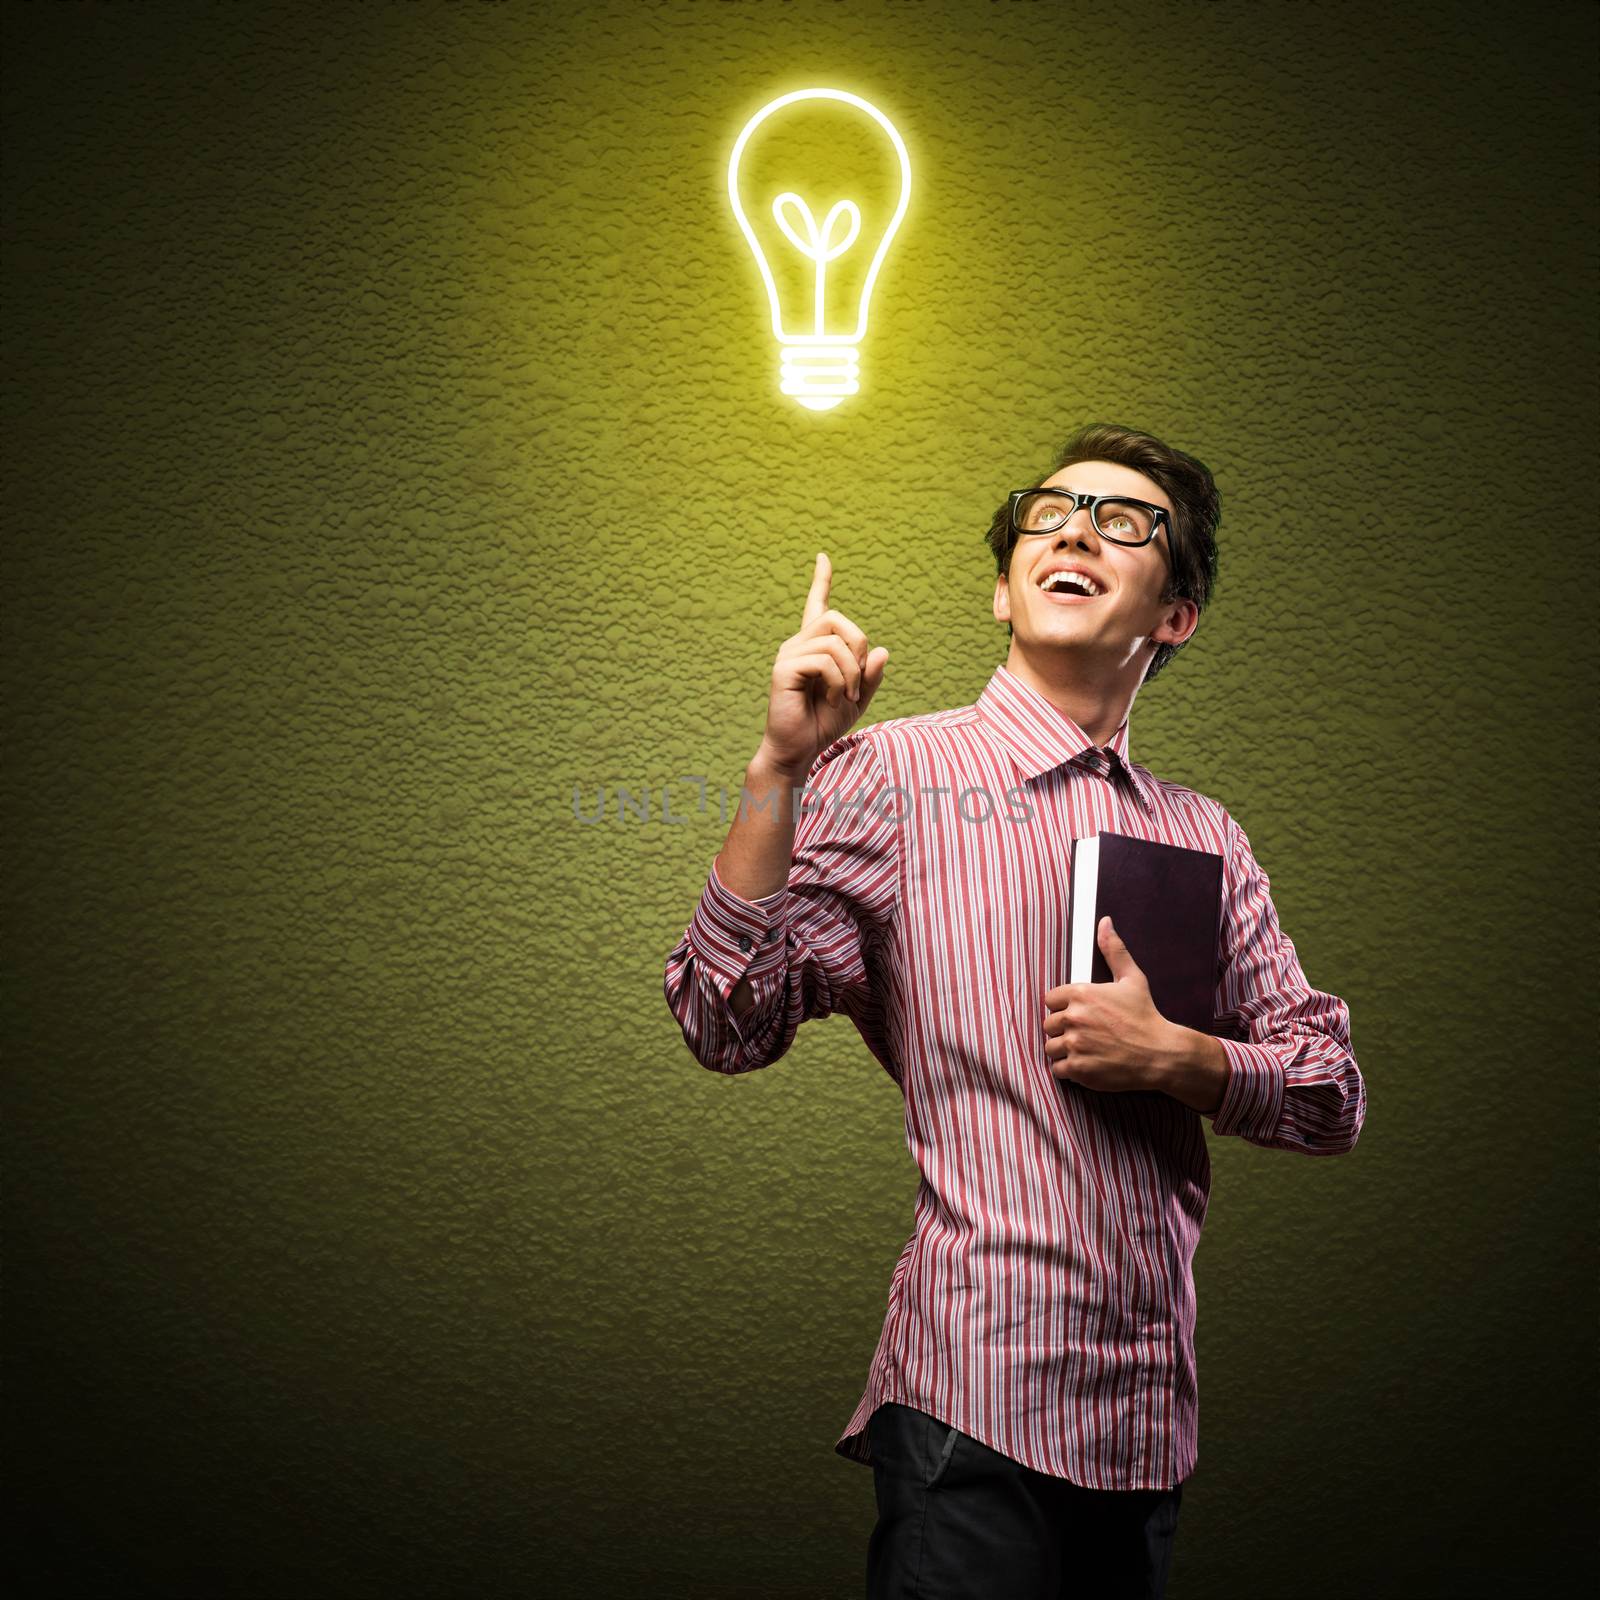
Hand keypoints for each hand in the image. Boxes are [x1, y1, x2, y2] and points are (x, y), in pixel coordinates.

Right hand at [756, 551, 889, 779]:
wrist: (800, 749)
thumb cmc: (824, 723)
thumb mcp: (859, 698)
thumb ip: (871, 675)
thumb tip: (880, 650)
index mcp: (814, 647)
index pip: (817, 605)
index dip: (821, 581)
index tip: (823, 557)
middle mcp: (798, 644)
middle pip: (838, 619)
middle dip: (858, 647)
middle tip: (858, 682)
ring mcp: (789, 654)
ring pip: (834, 641)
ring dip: (852, 672)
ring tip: (846, 697)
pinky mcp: (783, 668)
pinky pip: (824, 661)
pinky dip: (839, 683)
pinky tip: (832, 700)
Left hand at [1042, 916, 1178, 1091]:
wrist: (1161, 1054)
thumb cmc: (1146, 1016)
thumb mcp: (1132, 979)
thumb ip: (1114, 950)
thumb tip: (1104, 922)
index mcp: (1081, 993)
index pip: (1050, 999)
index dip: (1064, 1007)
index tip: (1080, 1014)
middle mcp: (1074, 1017)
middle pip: (1049, 1024)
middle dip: (1063, 1029)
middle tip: (1085, 1034)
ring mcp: (1075, 1044)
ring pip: (1050, 1047)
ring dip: (1063, 1050)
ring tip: (1084, 1050)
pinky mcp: (1078, 1069)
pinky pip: (1057, 1069)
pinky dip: (1068, 1070)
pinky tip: (1085, 1064)